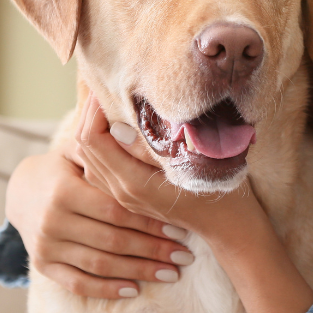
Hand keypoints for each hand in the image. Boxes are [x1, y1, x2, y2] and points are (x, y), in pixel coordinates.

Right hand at [5, 127, 194, 299]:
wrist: (21, 192)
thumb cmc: (63, 166)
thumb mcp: (77, 149)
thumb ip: (103, 140)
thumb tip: (127, 114)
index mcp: (64, 190)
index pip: (116, 210)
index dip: (150, 221)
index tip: (180, 229)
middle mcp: (52, 221)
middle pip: (112, 241)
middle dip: (153, 250)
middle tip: (185, 256)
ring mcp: (46, 246)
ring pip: (100, 265)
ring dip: (139, 271)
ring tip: (171, 273)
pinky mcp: (43, 265)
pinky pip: (79, 283)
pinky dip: (108, 289)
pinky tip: (135, 289)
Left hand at [72, 94, 312, 312]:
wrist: (229, 227)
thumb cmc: (218, 190)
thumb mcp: (190, 164)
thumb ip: (151, 147)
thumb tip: (116, 126)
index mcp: (133, 183)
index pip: (93, 139)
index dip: (94, 109)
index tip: (108, 85)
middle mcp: (121, 192)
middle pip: (84, 146)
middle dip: (90, 113)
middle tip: (104, 87)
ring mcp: (123, 196)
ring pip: (88, 156)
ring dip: (93, 128)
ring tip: (107, 103)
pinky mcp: (128, 195)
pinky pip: (99, 166)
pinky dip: (100, 144)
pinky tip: (115, 127)